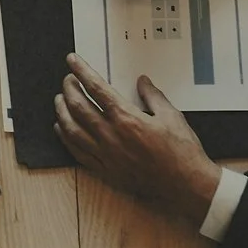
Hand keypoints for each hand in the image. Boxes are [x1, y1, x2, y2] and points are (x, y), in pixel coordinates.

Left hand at [55, 55, 221, 223]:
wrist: (187, 186)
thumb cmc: (182, 152)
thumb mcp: (172, 116)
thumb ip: (153, 96)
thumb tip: (142, 81)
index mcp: (127, 119)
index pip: (96, 88)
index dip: (82, 72)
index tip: (72, 61)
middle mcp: (112, 136)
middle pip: (79, 107)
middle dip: (69, 88)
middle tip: (67, 79)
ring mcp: (106, 155)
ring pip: (72, 129)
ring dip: (62, 111)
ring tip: (59, 99)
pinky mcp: (106, 171)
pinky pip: (77, 152)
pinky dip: (65, 138)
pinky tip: (62, 128)